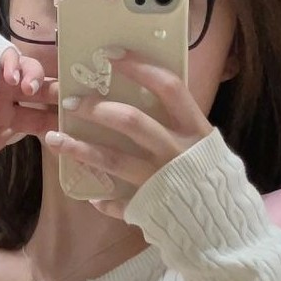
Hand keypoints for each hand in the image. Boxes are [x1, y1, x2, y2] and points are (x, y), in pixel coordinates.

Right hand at [0, 46, 60, 158]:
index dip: (53, 121)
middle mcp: (5, 96)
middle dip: (56, 96)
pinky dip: (14, 64)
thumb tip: (10, 135)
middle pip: (40, 93)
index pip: (37, 120)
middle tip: (66, 101)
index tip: (68, 126)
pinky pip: (8, 54)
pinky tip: (10, 78)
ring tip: (28, 88)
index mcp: (4, 118)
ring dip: (35, 79)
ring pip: (30, 70)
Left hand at [43, 50, 216, 215]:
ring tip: (55, 138)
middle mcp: (176, 152)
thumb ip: (182, 123)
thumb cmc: (215, 180)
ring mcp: (160, 181)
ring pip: (114, 160)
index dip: (139, 68)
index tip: (110, 54)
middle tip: (72, 102)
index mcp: (194, 130)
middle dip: (97, 108)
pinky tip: (92, 195)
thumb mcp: (207, 145)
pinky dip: (104, 199)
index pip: (168, 87)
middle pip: (132, 121)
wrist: (225, 226)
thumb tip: (152, 95)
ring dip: (81, 148)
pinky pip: (119, 203)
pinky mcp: (149, 208)